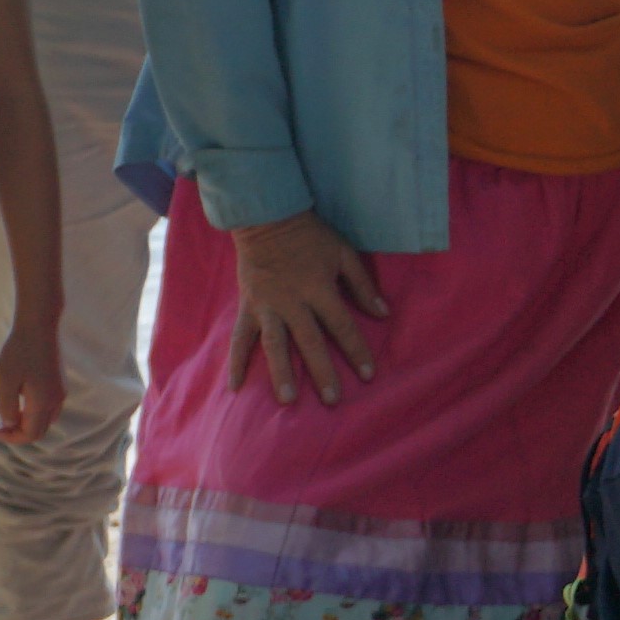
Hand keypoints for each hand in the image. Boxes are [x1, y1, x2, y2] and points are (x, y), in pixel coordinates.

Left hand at [0, 296, 68, 448]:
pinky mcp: (59, 383)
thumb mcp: (5, 381)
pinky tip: (20, 400)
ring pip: (45, 420)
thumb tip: (9, 423)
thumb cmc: (19, 352)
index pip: (30, 434)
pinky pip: (49, 408)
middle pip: (39, 431)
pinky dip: (34, 413)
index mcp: (43, 403)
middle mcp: (56, 401)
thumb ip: (7, 407)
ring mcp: (60, 392)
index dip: (10, 437)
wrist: (38, 326)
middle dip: (18, 433)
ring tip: (8, 413)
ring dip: (27, 423)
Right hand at [231, 215, 392, 401]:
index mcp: (319, 288)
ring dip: (281, 373)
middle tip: (333, 400)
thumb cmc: (310, 236)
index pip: (342, 325)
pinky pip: (239, 338)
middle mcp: (292, 302)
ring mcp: (267, 306)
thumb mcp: (343, 253)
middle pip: (310, 341)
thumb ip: (362, 284)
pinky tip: (235, 386)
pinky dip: (236, 362)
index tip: (368, 374)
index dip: (356, 350)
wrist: (266, 219)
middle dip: (322, 371)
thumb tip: (383, 313)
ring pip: (274, 344)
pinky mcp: (247, 307)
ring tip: (288, 400)